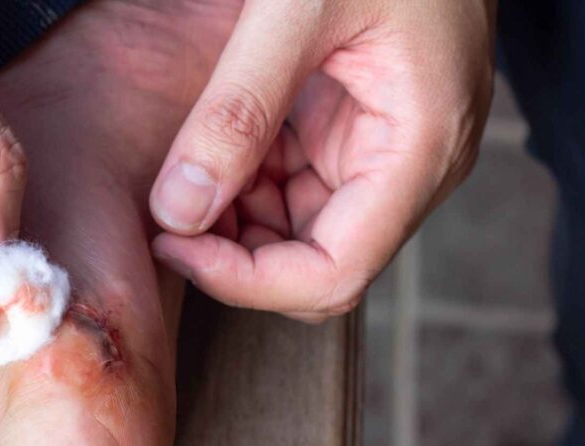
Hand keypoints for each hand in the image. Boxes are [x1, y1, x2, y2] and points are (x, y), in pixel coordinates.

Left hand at [149, 0, 493, 321]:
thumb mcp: (298, 8)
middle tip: (166, 215)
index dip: (248, 280)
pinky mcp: (356, 132)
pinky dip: (246, 185)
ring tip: (181, 179)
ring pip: (300, 233)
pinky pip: (296, 187)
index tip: (175, 243)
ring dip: (235, 222)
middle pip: (315, 265)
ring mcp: (382, 152)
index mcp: (418, 148)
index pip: (334, 273)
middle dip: (236, 254)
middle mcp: (409, 167)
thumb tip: (178, 210)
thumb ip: (237, 111)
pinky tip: (209, 155)